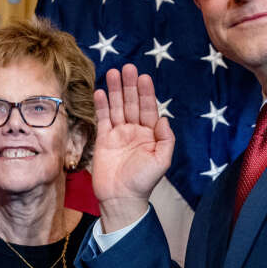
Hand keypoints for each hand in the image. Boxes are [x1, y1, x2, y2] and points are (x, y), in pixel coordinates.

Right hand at [91, 64, 174, 232]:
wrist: (121, 199)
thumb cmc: (143, 182)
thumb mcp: (162, 161)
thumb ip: (166, 139)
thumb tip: (164, 118)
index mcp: (150, 134)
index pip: (149, 108)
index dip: (146, 92)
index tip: (143, 77)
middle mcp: (135, 131)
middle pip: (131, 103)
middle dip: (129, 86)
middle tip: (127, 68)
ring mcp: (118, 134)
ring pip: (116, 107)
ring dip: (115, 91)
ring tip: (113, 73)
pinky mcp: (103, 140)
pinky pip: (102, 119)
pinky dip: (101, 106)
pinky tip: (100, 92)